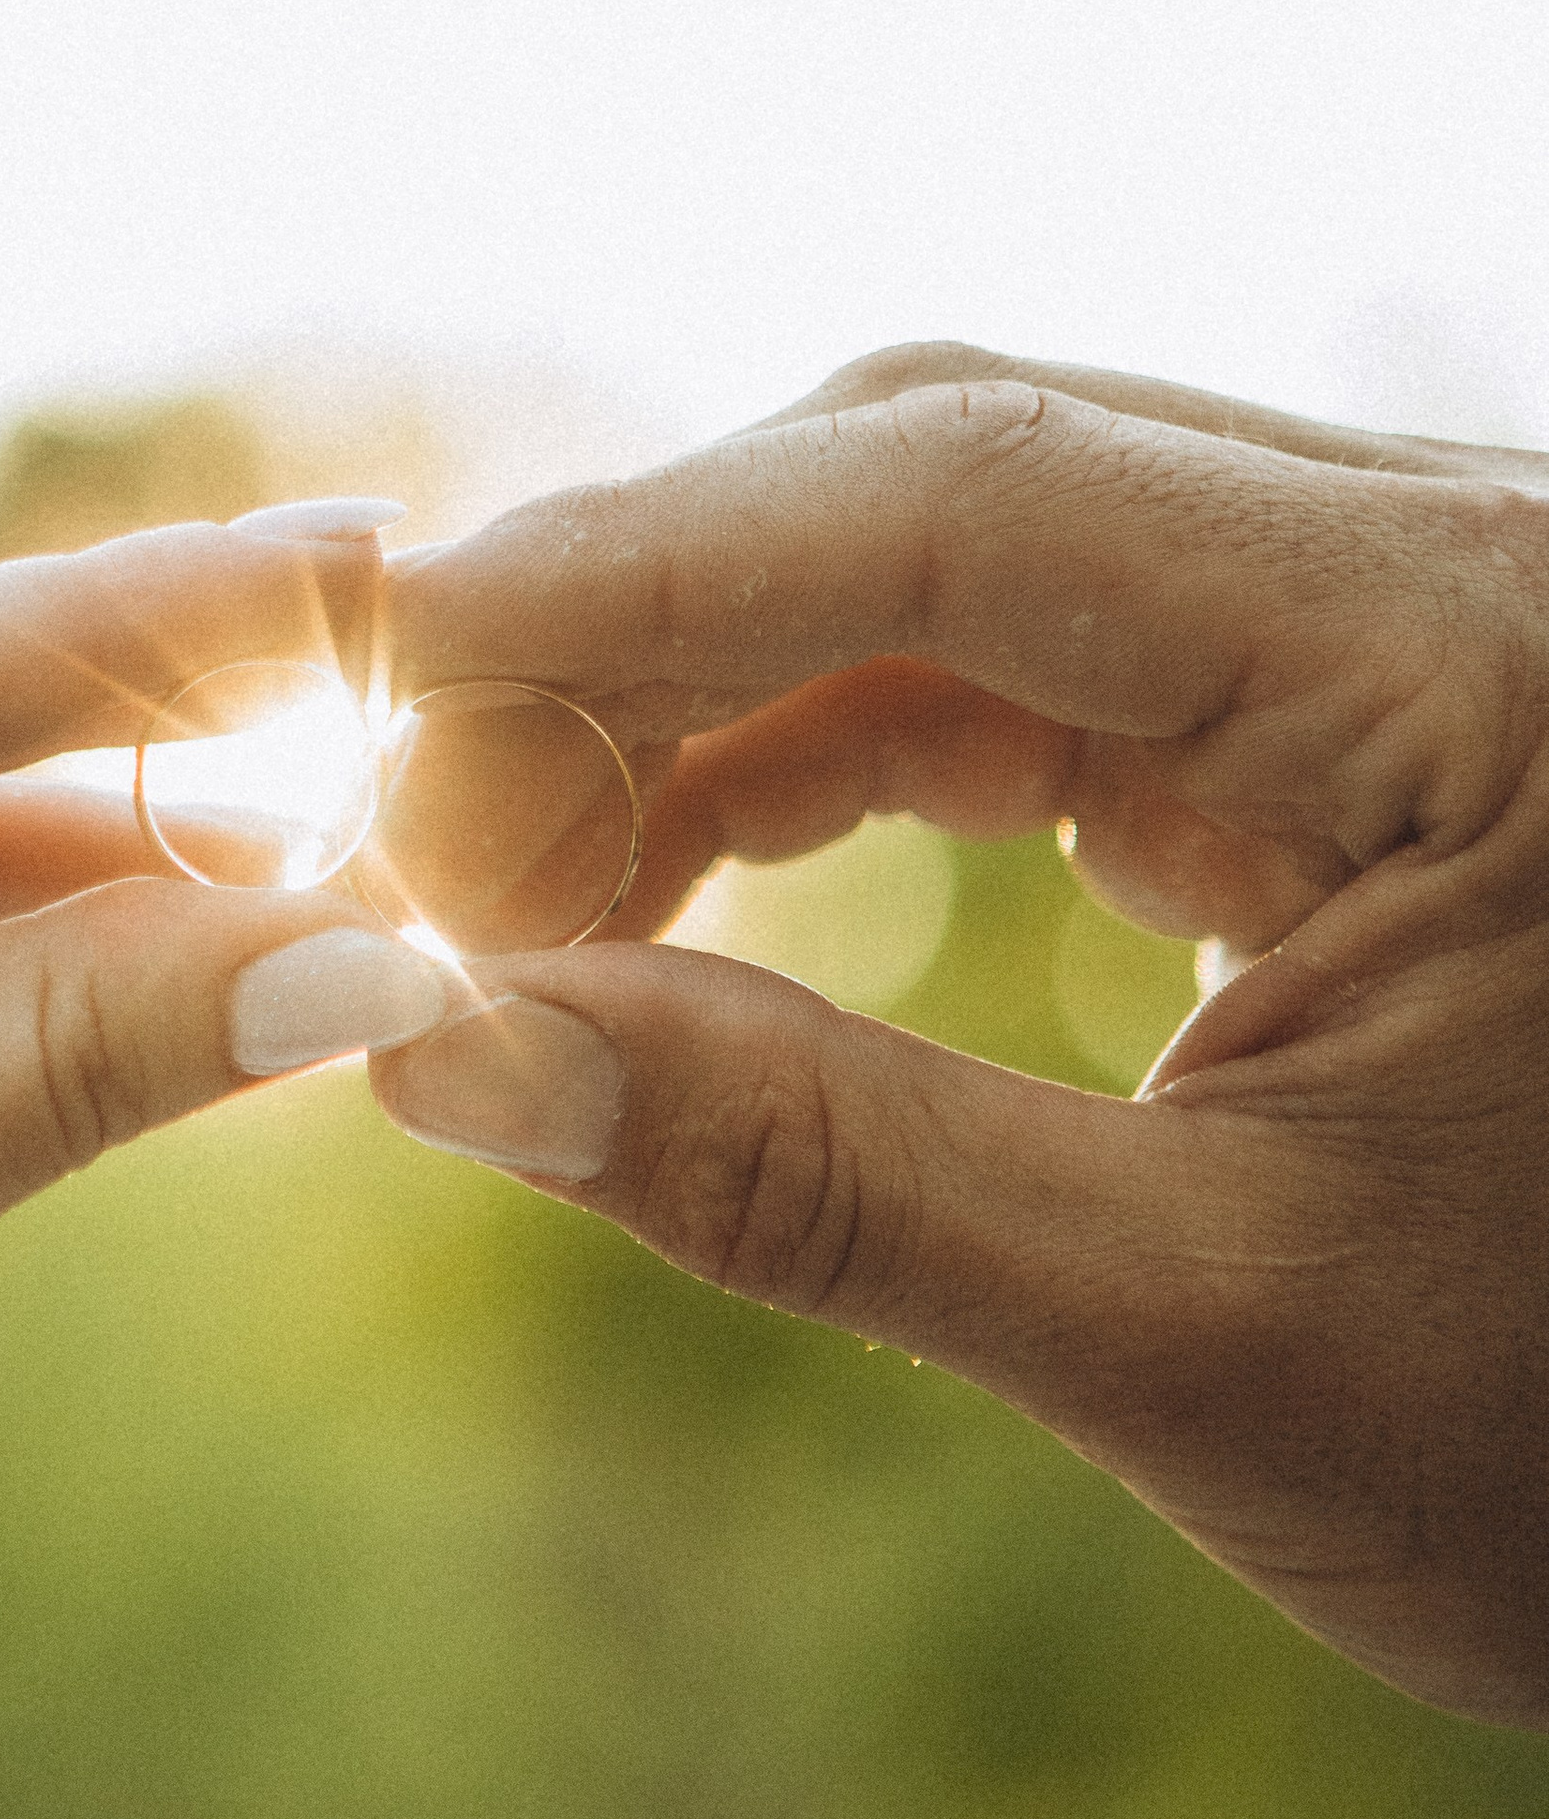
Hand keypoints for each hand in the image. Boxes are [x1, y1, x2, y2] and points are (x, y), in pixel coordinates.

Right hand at [371, 348, 1548, 1726]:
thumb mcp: (1209, 1341)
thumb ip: (817, 1177)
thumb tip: (439, 1055)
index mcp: (1491, 656)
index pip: (979, 498)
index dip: (636, 565)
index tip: (381, 659)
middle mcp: (1467, 570)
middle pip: (960, 477)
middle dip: (651, 632)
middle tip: (419, 842)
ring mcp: (1419, 635)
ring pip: (985, 557)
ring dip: (722, 693)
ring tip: (520, 888)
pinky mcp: (1371, 725)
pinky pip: (1053, 666)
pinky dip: (842, 750)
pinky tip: (688, 879)